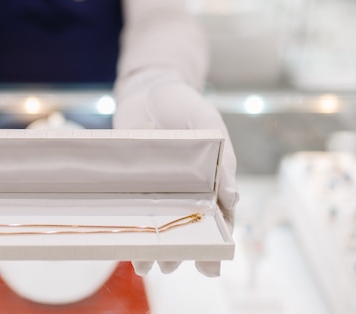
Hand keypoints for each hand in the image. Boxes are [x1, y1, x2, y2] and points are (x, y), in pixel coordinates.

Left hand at [113, 81, 238, 276]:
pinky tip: (122, 243)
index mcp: (209, 181)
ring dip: (152, 248)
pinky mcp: (130, 183)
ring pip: (157, 226)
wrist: (147, 89)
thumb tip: (234, 198)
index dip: (216, 243)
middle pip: (185, 229)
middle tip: (173, 266)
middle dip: (181, 253)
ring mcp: (155, 189)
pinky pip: (131, 209)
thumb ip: (224, 158)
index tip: (212, 264)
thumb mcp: (209, 124)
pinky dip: (129, 227)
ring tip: (146, 264)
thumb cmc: (185, 104)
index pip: (217, 218)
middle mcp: (183, 190)